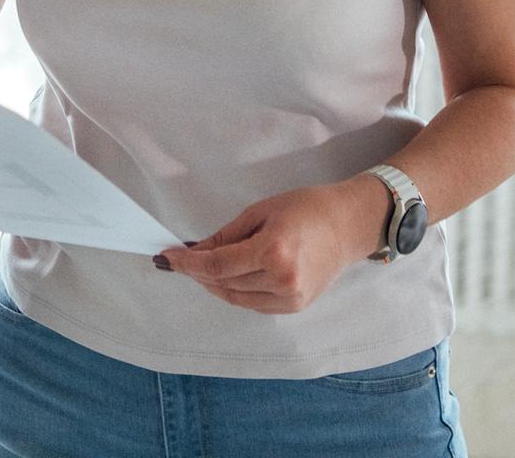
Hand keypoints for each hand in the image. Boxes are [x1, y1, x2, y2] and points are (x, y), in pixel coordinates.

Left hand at [155, 178, 389, 313]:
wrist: (348, 225)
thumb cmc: (305, 208)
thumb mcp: (260, 212)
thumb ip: (226, 236)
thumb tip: (196, 251)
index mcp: (274, 252)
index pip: (218, 265)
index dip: (188, 263)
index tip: (167, 258)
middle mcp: (283, 281)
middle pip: (224, 283)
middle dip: (197, 272)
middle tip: (177, 260)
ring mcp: (291, 299)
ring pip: (236, 297)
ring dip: (212, 284)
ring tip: (197, 267)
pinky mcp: (295, 307)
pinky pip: (253, 303)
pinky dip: (234, 290)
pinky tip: (224, 276)